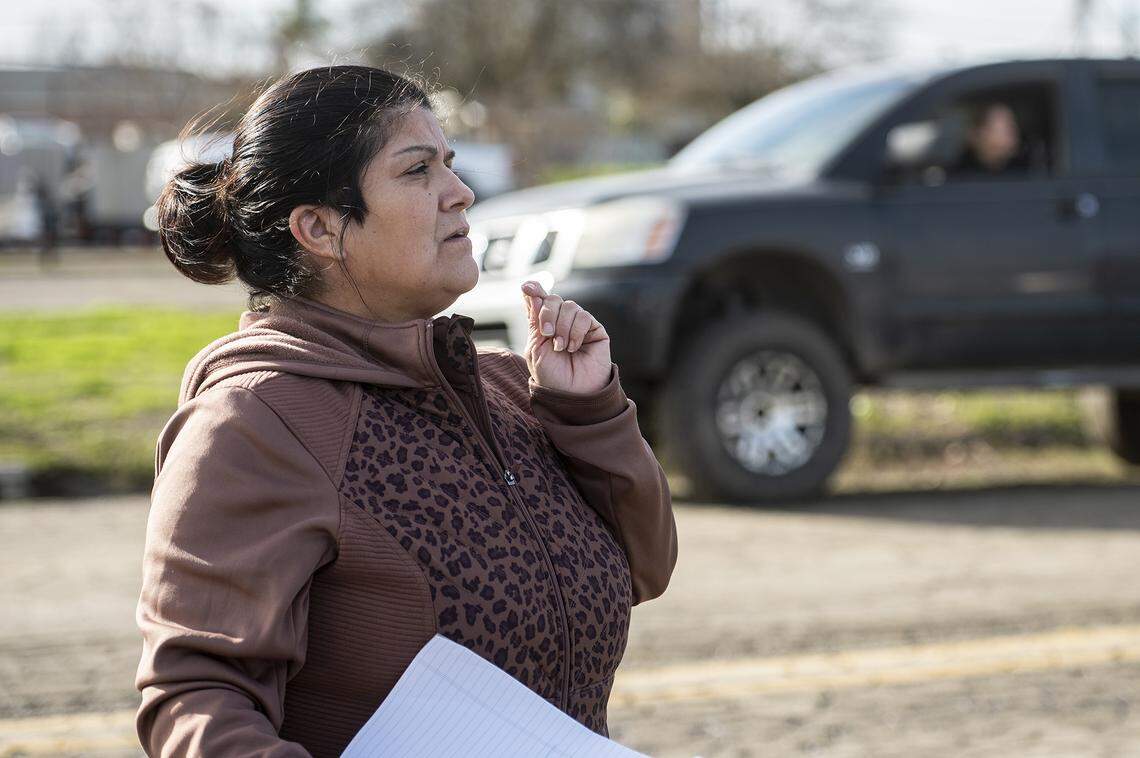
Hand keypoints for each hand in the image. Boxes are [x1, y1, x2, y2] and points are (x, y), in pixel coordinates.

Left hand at [521, 280, 611, 394]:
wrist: (573, 393)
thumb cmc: (552, 376)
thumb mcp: (536, 348)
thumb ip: (534, 320)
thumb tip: (532, 292)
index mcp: (543, 326)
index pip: (538, 301)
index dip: (533, 290)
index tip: (526, 286)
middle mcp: (561, 322)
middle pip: (553, 299)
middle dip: (547, 314)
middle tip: (547, 334)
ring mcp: (578, 325)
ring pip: (569, 306)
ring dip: (562, 326)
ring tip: (561, 347)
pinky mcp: (594, 329)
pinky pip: (583, 316)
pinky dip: (576, 331)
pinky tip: (573, 347)